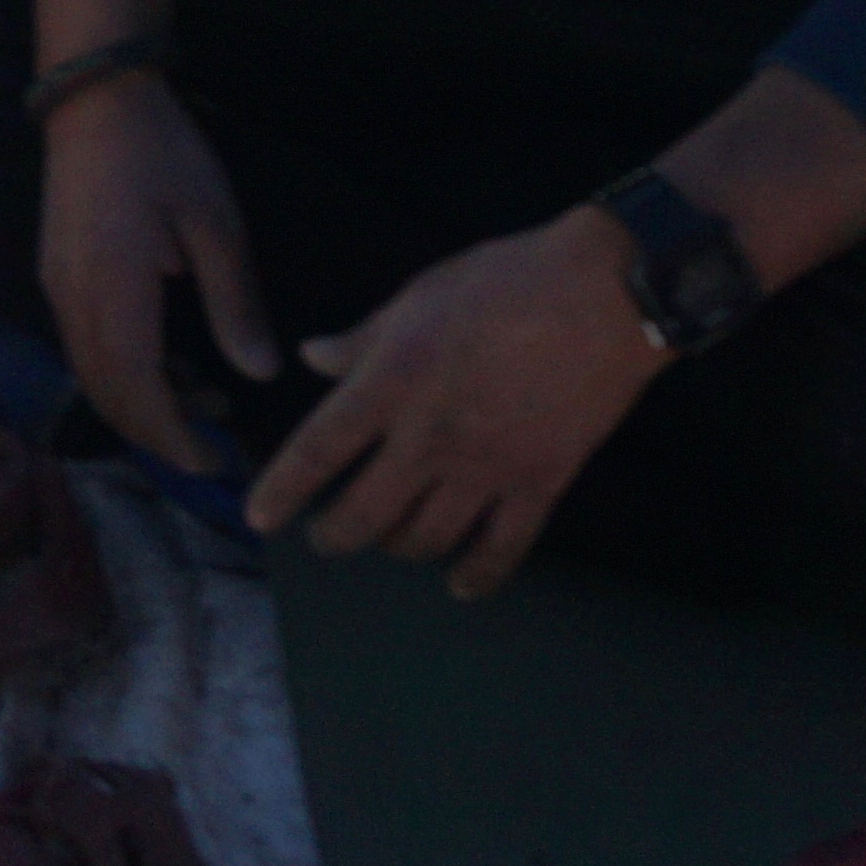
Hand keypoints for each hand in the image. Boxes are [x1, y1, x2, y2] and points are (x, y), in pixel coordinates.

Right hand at [38, 71, 280, 471]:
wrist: (95, 99)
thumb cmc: (164, 154)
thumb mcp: (216, 224)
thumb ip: (234, 304)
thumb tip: (259, 373)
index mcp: (115, 288)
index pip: (135, 389)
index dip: (171, 437)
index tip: (214, 462)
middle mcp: (73, 297)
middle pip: (105, 394)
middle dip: (157, 433)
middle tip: (216, 444)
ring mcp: (56, 287)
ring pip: (90, 375)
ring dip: (139, 404)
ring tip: (201, 399)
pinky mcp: (54, 275)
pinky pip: (83, 347)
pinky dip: (122, 374)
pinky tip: (167, 361)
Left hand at [246, 210, 662, 595]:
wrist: (605, 296)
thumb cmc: (505, 281)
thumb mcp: (416, 297)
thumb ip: (362, 339)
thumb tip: (312, 357)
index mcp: (392, 383)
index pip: (319, 450)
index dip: (283, 489)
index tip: (260, 517)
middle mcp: (430, 437)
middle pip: (365, 511)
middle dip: (336, 535)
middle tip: (325, 538)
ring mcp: (487, 467)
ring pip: (426, 536)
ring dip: (399, 547)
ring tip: (388, 542)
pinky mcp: (541, 482)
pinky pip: (502, 548)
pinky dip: (477, 574)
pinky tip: (460, 583)